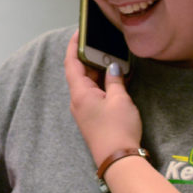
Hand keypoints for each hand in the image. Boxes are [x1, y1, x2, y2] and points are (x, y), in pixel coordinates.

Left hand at [64, 31, 142, 164]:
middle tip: (102, 42)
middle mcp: (78, 100)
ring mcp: (85, 109)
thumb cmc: (118, 129)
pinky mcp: (93, 116)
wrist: (118, 160)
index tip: (79, 32)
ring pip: (89, 83)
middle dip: (90, 56)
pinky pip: (95, 93)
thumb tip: (113, 67)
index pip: (72, 63)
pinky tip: (116, 77)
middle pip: (80, 72)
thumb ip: (115, 80)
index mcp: (80, 92)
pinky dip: (103, 83)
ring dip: (99, 70)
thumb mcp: (120, 99)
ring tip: (112, 56)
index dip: (74, 46)